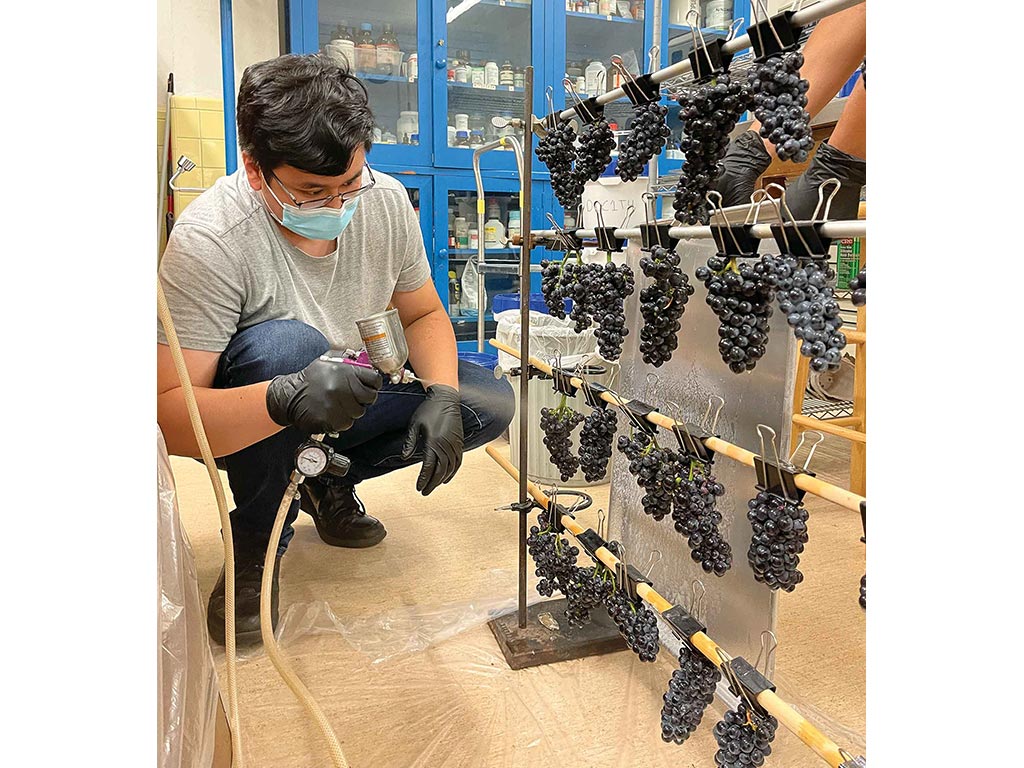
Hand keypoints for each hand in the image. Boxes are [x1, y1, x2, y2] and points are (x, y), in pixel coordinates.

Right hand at [266, 358, 381, 434]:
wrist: (290, 397)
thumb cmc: (311, 379)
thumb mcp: (328, 361)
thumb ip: (347, 360)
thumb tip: (367, 362)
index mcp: (344, 371)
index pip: (374, 379)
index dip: (373, 382)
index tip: (370, 384)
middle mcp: (342, 388)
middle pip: (370, 397)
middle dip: (364, 397)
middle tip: (353, 396)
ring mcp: (337, 406)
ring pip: (359, 412)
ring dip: (352, 409)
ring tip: (339, 403)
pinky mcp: (331, 421)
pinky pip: (347, 423)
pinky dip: (342, 419)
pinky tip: (332, 412)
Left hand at [401, 384, 463, 495]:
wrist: (446, 398)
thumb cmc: (428, 410)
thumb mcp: (415, 424)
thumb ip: (410, 442)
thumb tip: (405, 457)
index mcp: (434, 441)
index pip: (429, 466)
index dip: (424, 479)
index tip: (419, 487)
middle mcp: (446, 444)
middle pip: (440, 470)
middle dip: (432, 483)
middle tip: (424, 492)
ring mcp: (455, 444)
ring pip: (450, 468)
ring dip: (442, 479)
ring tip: (434, 486)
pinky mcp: (459, 441)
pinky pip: (458, 461)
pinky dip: (453, 471)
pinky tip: (446, 477)